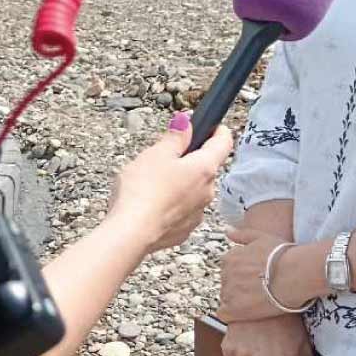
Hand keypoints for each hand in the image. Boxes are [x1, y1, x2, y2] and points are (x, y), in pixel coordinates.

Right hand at [103, 111, 234, 256]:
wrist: (131, 233)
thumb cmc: (142, 190)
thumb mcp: (156, 154)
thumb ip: (175, 137)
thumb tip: (187, 122)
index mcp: (204, 168)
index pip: (224, 142)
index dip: (218, 130)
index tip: (209, 124)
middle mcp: (207, 191)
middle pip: (206, 167)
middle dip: (190, 159)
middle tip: (166, 154)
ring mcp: (197, 213)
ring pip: (194, 190)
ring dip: (181, 182)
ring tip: (153, 182)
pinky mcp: (184, 230)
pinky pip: (183, 210)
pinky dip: (173, 203)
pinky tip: (153, 203)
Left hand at [219, 226, 318, 322]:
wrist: (296, 274)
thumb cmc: (284, 254)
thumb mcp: (262, 237)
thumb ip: (242, 235)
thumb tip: (228, 231)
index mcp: (230, 258)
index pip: (228, 269)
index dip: (243, 275)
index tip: (258, 278)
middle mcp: (225, 274)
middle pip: (228, 284)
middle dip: (240, 288)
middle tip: (260, 291)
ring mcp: (228, 292)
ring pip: (227, 299)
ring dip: (239, 301)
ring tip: (258, 302)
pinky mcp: (234, 309)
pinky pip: (224, 315)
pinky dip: (234, 315)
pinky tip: (248, 314)